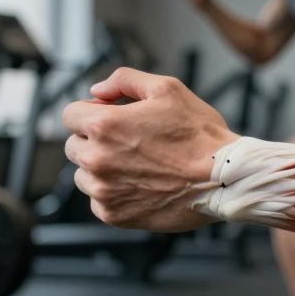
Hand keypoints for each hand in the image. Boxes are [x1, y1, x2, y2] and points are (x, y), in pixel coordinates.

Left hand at [62, 68, 239, 231]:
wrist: (224, 178)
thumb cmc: (200, 134)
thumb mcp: (168, 89)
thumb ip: (124, 80)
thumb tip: (97, 90)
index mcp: (104, 125)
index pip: (70, 114)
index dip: (92, 112)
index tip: (112, 118)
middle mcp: (97, 159)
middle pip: (73, 146)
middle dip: (95, 141)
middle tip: (130, 142)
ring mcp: (103, 190)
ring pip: (83, 176)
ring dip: (102, 169)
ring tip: (138, 165)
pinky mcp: (114, 215)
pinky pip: (99, 201)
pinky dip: (114, 193)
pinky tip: (142, 184)